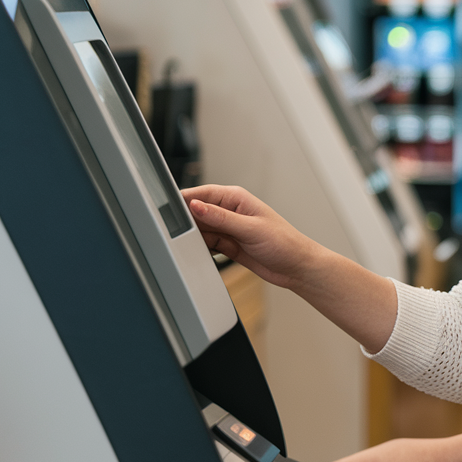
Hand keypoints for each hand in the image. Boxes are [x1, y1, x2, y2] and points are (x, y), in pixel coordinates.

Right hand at [181, 184, 316, 289]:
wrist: (296, 267)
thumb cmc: (284, 243)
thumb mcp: (250, 229)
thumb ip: (221, 218)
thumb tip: (195, 206)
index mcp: (236, 198)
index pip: (201, 194)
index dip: (182, 201)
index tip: (166, 211)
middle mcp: (229, 211)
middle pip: (196, 213)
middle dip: (186, 223)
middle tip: (175, 236)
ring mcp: (228, 229)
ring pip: (199, 230)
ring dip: (193, 238)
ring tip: (190, 247)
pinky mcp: (228, 245)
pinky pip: (206, 245)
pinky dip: (201, 250)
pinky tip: (200, 255)